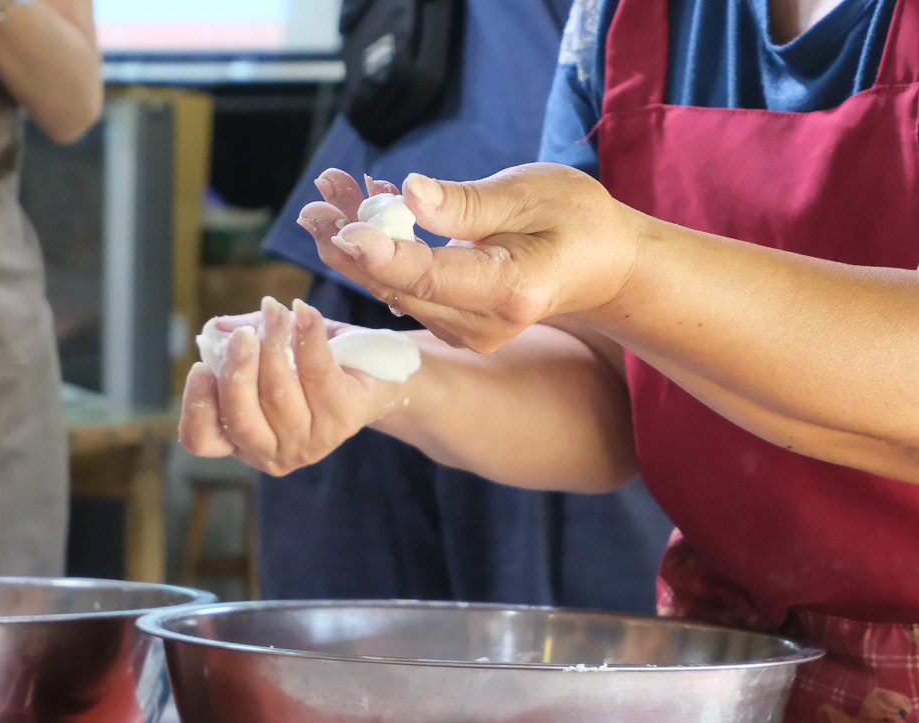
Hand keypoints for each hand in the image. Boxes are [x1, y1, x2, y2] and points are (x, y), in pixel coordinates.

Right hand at [177, 297, 413, 475]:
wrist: (378, 376)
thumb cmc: (315, 365)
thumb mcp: (274, 352)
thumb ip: (243, 341)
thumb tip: (216, 328)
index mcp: (245, 441)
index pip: (202, 440)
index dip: (196, 406)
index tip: (199, 368)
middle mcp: (275, 452)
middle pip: (239, 417)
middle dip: (237, 369)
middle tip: (243, 334)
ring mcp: (310, 442)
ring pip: (277, 394)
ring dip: (273, 343)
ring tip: (275, 311)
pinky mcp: (342, 421)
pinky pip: (317, 373)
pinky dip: (307, 336)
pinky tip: (303, 312)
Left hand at [297, 163, 639, 352]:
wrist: (602, 266)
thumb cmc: (576, 220)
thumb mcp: (533, 193)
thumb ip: (469, 202)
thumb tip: (409, 194)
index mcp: (510, 290)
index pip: (433, 277)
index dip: (384, 254)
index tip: (343, 228)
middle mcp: (484, 325)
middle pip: (402, 287)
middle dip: (352, 242)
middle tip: (316, 201)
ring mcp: (468, 333)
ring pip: (395, 289)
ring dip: (357, 244)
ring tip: (327, 195)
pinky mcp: (455, 326)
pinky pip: (407, 289)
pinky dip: (380, 253)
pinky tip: (357, 212)